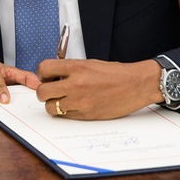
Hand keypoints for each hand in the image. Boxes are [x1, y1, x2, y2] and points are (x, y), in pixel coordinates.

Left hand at [35, 58, 162, 119]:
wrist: (136, 85)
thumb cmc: (116, 73)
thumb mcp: (90, 64)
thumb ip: (70, 69)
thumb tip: (53, 76)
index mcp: (77, 68)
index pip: (43, 69)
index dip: (43, 74)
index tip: (47, 77)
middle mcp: (75, 84)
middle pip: (42, 92)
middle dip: (44, 91)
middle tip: (52, 90)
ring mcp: (80, 101)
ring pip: (51, 107)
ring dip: (54, 104)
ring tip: (64, 99)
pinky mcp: (86, 115)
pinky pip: (65, 116)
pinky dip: (66, 112)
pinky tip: (75, 105)